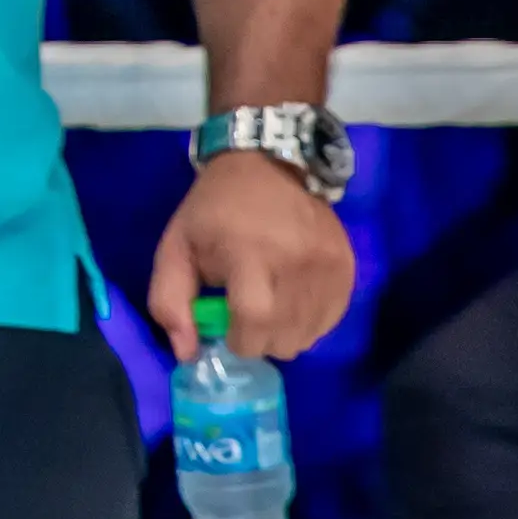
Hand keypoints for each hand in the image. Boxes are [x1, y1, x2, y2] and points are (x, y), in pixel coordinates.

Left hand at [149, 149, 354, 359]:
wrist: (266, 164)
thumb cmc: (213, 210)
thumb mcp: (174, 248)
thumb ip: (170, 302)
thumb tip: (187, 354)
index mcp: (248, 252)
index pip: (255, 320)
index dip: (241, 341)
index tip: (229, 334)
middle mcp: (296, 260)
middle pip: (286, 336)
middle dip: (261, 341)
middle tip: (246, 319)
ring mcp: (328, 265)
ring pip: (311, 334)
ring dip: (285, 334)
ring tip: (268, 308)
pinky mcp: (347, 267)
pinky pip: (332, 319)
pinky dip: (309, 323)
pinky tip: (290, 303)